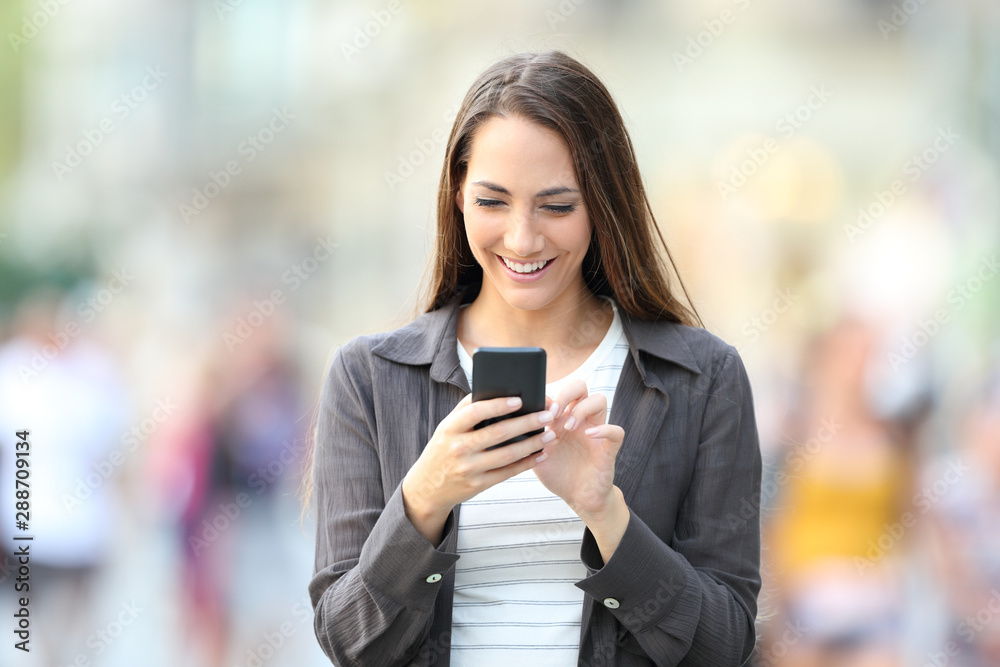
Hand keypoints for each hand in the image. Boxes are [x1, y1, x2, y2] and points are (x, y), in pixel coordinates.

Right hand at [400, 393, 556, 541]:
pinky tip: (541, 454)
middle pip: (498, 433)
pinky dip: (527, 463)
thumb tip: (496, 390)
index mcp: (449, 428)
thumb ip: (467, 409)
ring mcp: (468, 469)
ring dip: (533, 443)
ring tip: (550, 433)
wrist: (427, 488)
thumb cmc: (443, 449)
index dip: (497, 405)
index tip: (519, 400)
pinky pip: (508, 472)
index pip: (475, 412)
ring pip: (507, 455)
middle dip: (527, 423)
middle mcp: (458, 448)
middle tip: (548, 414)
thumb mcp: (446, 427)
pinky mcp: (478, 485)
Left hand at [533, 378, 625, 518]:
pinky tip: (589, 435)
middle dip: (567, 393)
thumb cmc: (558, 474)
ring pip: (599, 400)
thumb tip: (511, 424)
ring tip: (568, 427)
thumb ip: (527, 440)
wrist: (578, 498)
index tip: (537, 408)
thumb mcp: (536, 456)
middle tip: (555, 412)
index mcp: (561, 420)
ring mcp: (595, 432)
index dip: (549, 395)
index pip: (559, 393)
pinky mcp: (608, 449)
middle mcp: (579, 421)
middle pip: (580, 387)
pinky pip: (616, 431)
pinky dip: (605, 429)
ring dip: (582, 409)